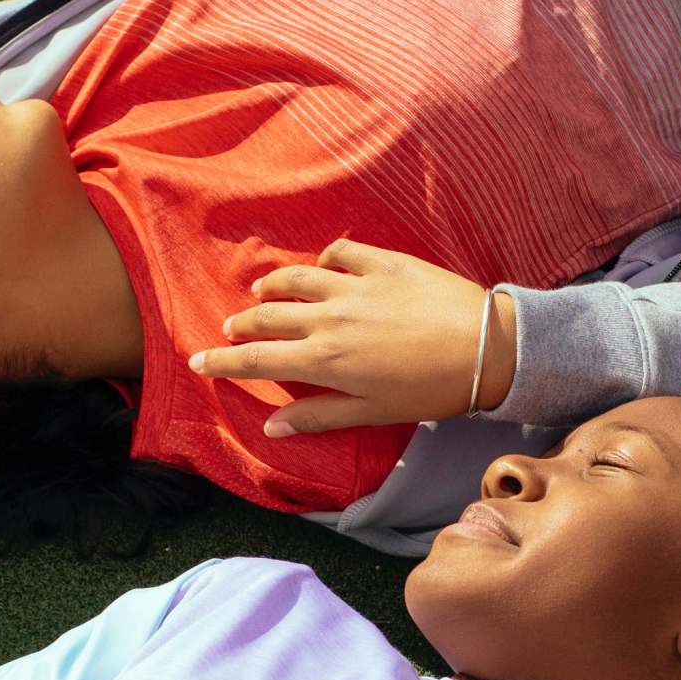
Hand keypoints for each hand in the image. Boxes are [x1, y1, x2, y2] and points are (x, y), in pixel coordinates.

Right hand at [187, 239, 517, 435]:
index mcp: (324, 359)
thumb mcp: (372, 412)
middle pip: (268, 316)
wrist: (485, 347)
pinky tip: (323, 264)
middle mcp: (330, 318)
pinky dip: (325, 258)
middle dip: (240, 323)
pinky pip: (341, 252)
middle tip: (228, 328)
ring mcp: (355, 285)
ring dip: (273, 285)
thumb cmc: (430, 391)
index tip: (196, 360)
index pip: (256, 360)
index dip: (221, 361)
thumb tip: (272, 427)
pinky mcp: (383, 262)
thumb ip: (318, 416)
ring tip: (260, 292)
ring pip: (297, 278)